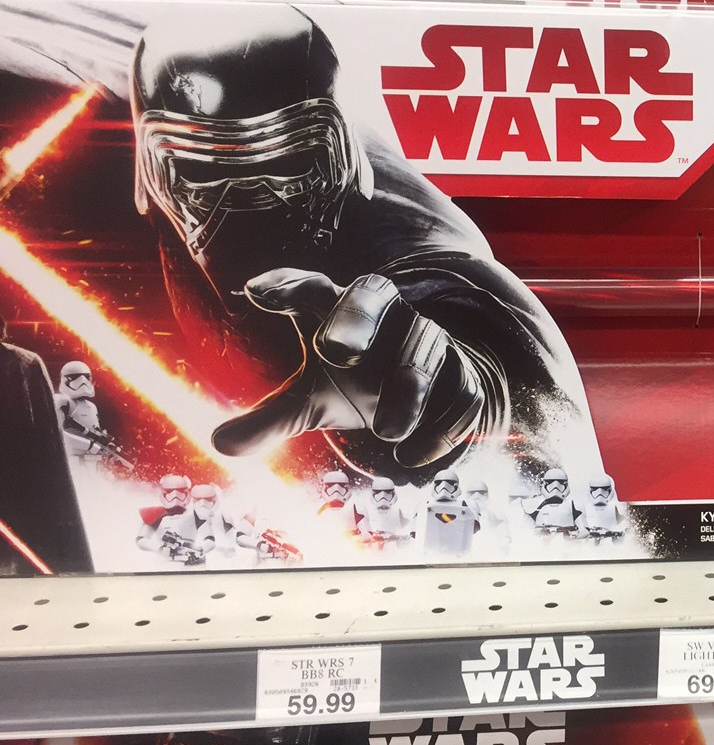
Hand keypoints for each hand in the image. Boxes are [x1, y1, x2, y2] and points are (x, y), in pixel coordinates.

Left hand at [213, 268, 486, 468]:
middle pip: (372, 297)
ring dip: (406, 391)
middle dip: (353, 320)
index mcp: (344, 313)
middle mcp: (388, 316)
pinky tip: (411, 457)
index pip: (314, 289)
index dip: (288, 287)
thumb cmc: (363, 383)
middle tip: (331, 350)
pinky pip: (462, 396)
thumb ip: (271, 419)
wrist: (440, 387)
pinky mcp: (464, 377)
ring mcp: (428, 343)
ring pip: (421, 354)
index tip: (256, 292)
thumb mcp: (313, 401)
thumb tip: (219, 444)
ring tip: (385, 433)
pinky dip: (440, 428)